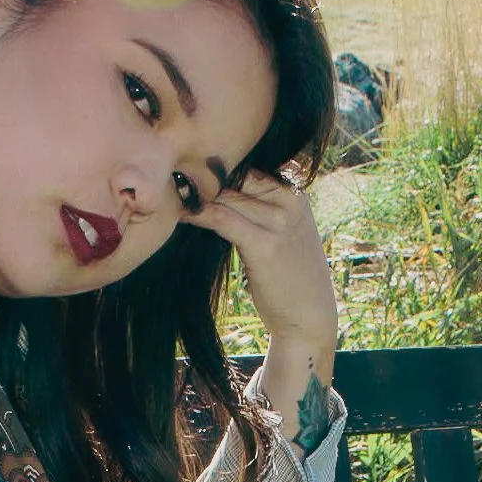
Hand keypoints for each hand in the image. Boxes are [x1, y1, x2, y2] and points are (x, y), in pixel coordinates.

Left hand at [183, 169, 336, 374]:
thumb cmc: (290, 274)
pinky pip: (223, 220)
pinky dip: (200, 215)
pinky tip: (184, 215)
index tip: (190, 169)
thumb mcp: (284, 231)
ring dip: (198, 195)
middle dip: (206, 178)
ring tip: (172, 193)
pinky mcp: (264, 245)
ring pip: (227, 195)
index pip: (250, 166)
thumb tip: (221, 190)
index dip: (219, 167)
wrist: (308, 315)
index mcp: (295, 191)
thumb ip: (262, 207)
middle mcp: (290, 200)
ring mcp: (279, 221)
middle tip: (175, 178)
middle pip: (238, 176)